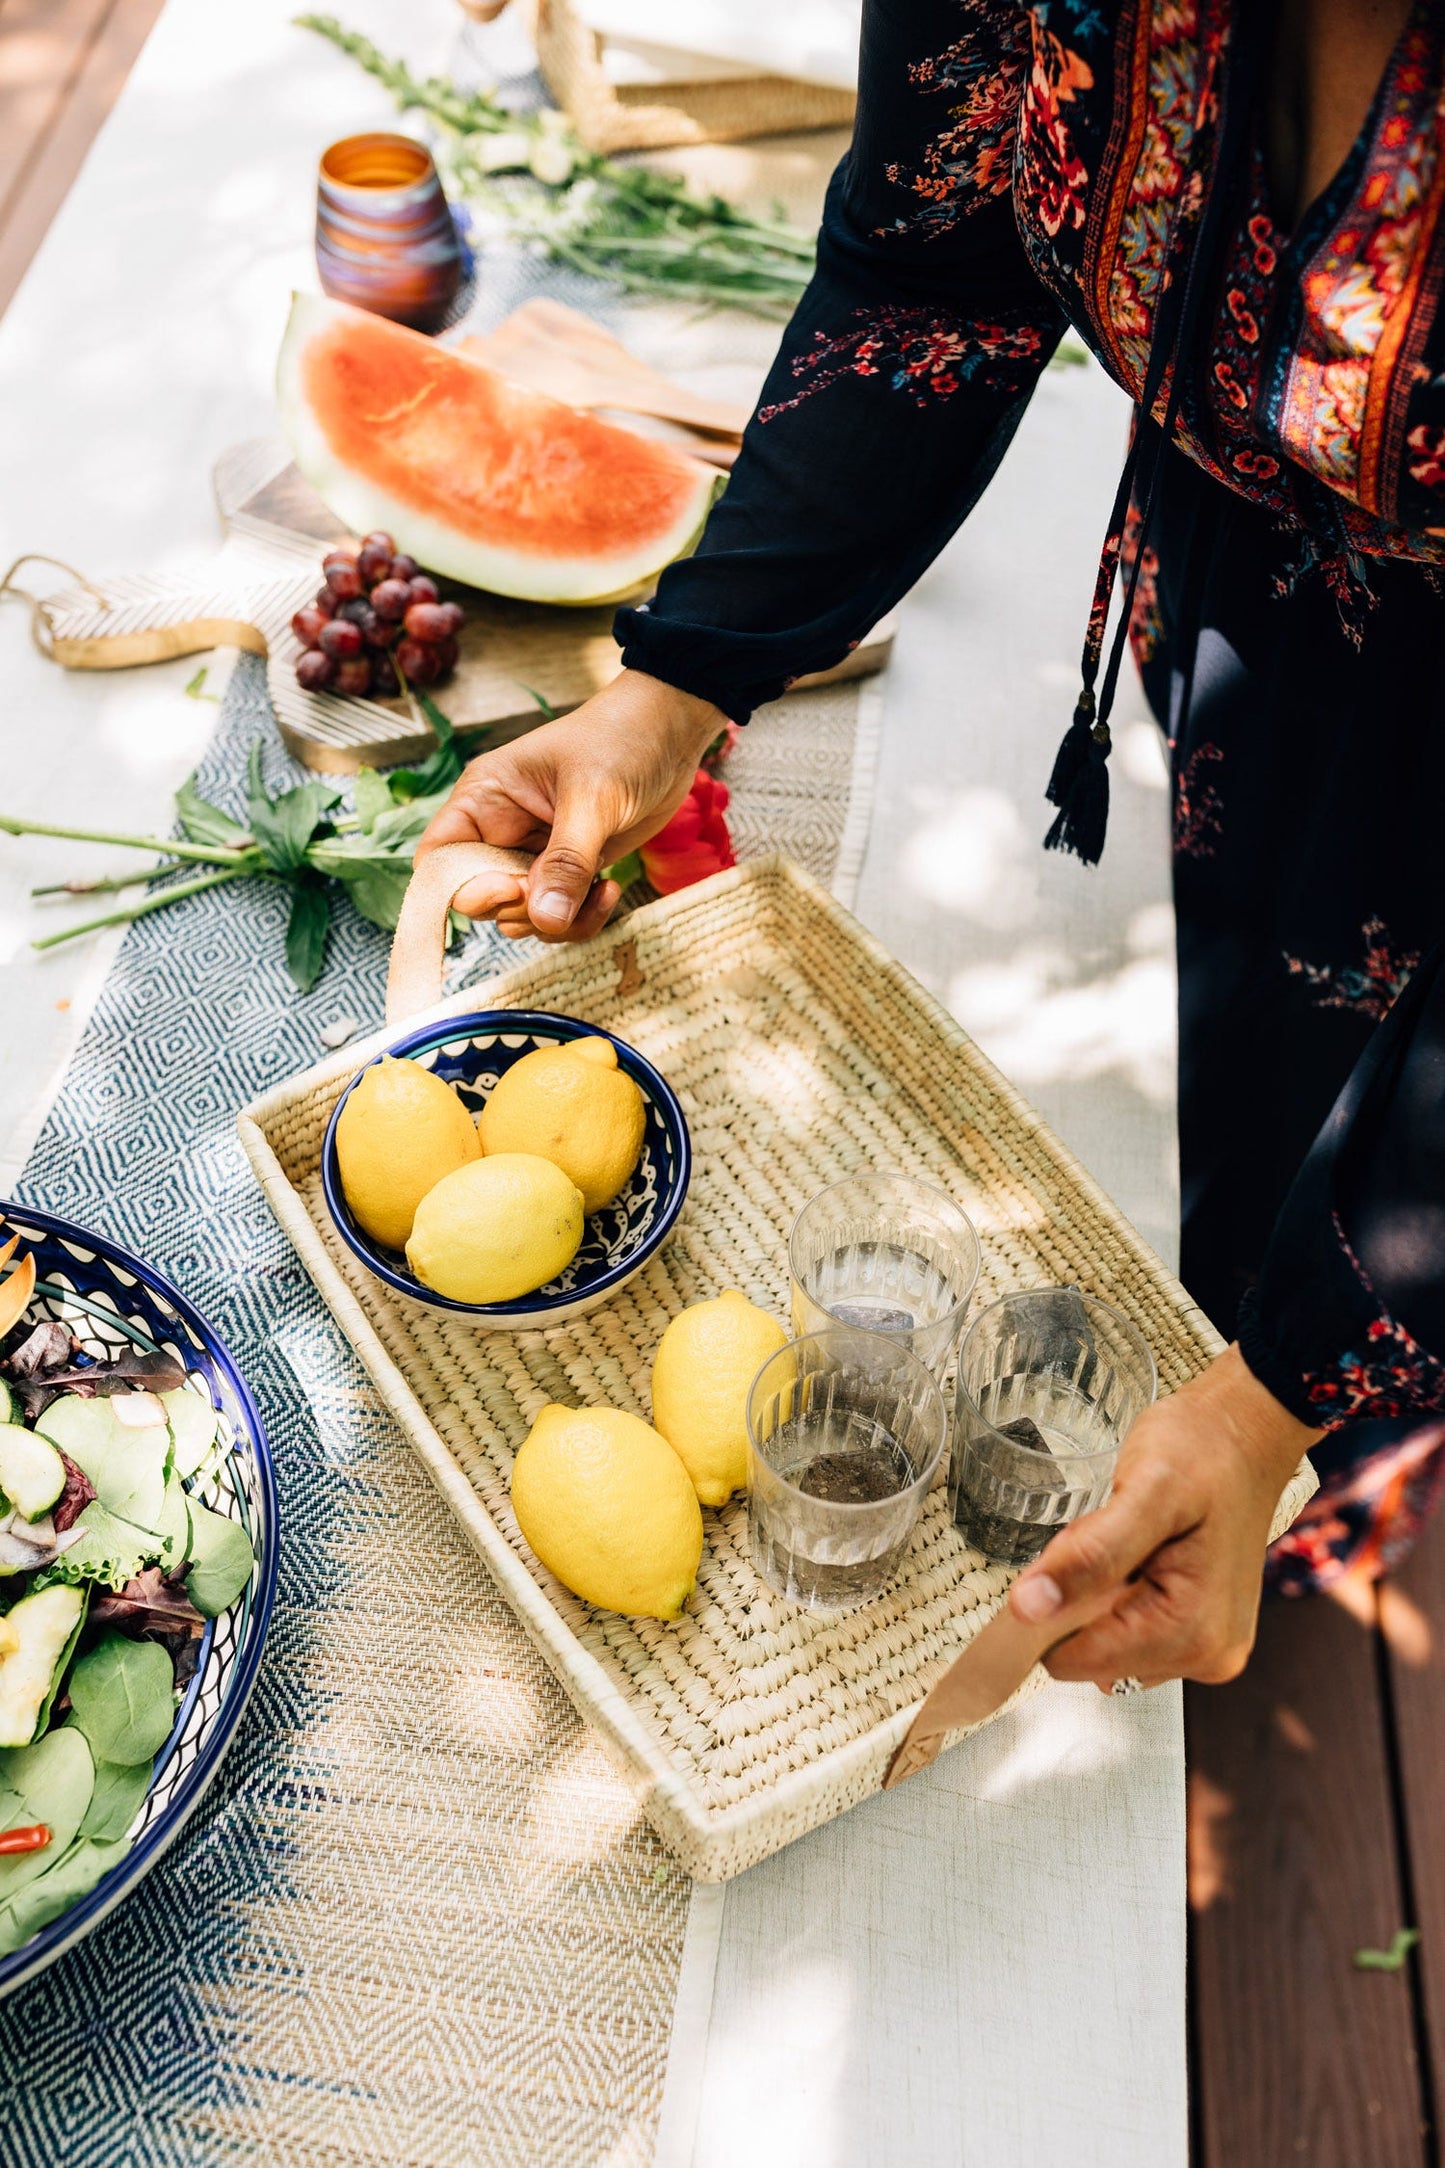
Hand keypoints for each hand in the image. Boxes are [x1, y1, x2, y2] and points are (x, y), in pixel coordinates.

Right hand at [416, 669, 725, 941]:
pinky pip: (558, 915)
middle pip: (480, 900)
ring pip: (522, 916)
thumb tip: (545, 919)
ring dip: (558, 922)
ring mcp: (534, 853)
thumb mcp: (592, 798)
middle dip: (521, 910)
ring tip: (600, 890)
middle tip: (564, 892)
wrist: (672, 732)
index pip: (439, 860)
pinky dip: (581, 918)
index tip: (513, 888)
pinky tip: (610, 889)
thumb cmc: (622, 740)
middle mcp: (501, 830)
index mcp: (484, 798)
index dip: (463, 888)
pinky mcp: (568, 870)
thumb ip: (566, 862)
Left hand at [1008, 1344, 1321, 1688]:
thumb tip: (1028, 1610)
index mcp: (1192, 1631)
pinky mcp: (1200, 1635)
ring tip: (1129, 1541)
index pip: (1074, 1660)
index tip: (1071, 1550)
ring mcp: (1207, 1649)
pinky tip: (1139, 1556)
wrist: (1245, 1433)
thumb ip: (1089, 1555)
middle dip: (1079, 1597)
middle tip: (1109, 1534)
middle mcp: (1207, 1656)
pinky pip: (1130, 1633)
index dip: (1050, 1606)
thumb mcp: (1145, 1491)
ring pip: (1105, 1644)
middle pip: (1089, 1653)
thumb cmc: (1203, 1451)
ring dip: (1097, 1596)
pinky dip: (1118, 1596)